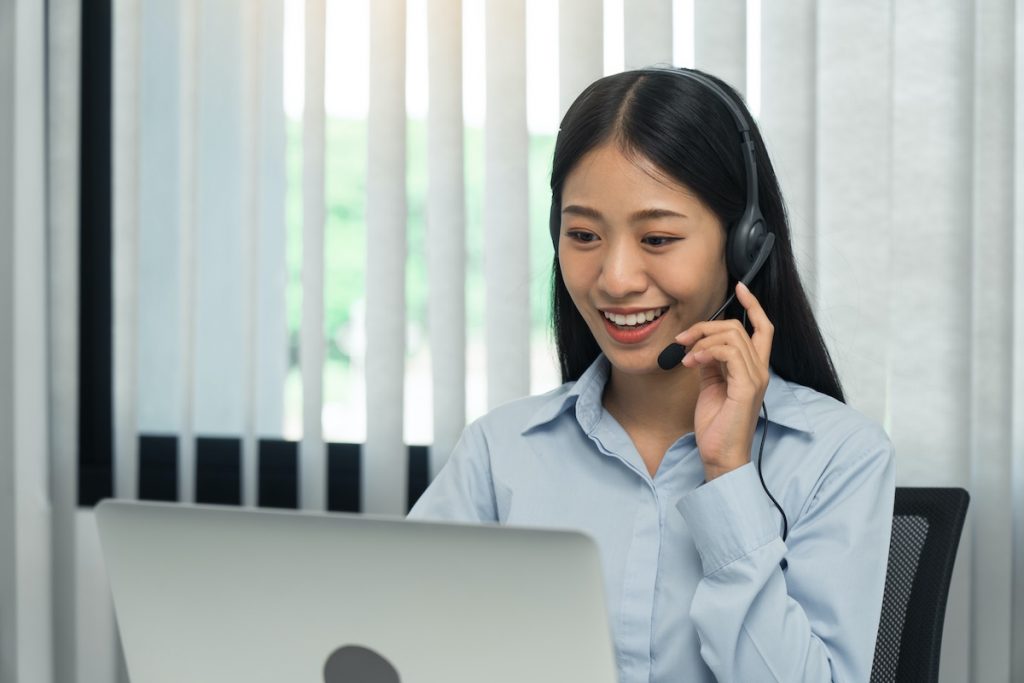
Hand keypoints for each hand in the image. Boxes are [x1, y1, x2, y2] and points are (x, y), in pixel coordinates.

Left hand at [675, 282, 772, 480]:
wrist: (719, 455)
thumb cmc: (716, 425)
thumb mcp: (710, 385)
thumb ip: (710, 363)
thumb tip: (699, 345)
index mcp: (753, 369)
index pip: (763, 327)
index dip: (753, 305)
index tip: (739, 288)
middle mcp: (759, 370)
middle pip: (739, 328)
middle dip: (705, 327)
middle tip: (681, 340)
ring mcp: (755, 378)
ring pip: (733, 336)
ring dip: (702, 340)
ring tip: (685, 356)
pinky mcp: (747, 387)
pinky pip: (729, 353)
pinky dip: (706, 352)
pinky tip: (691, 363)